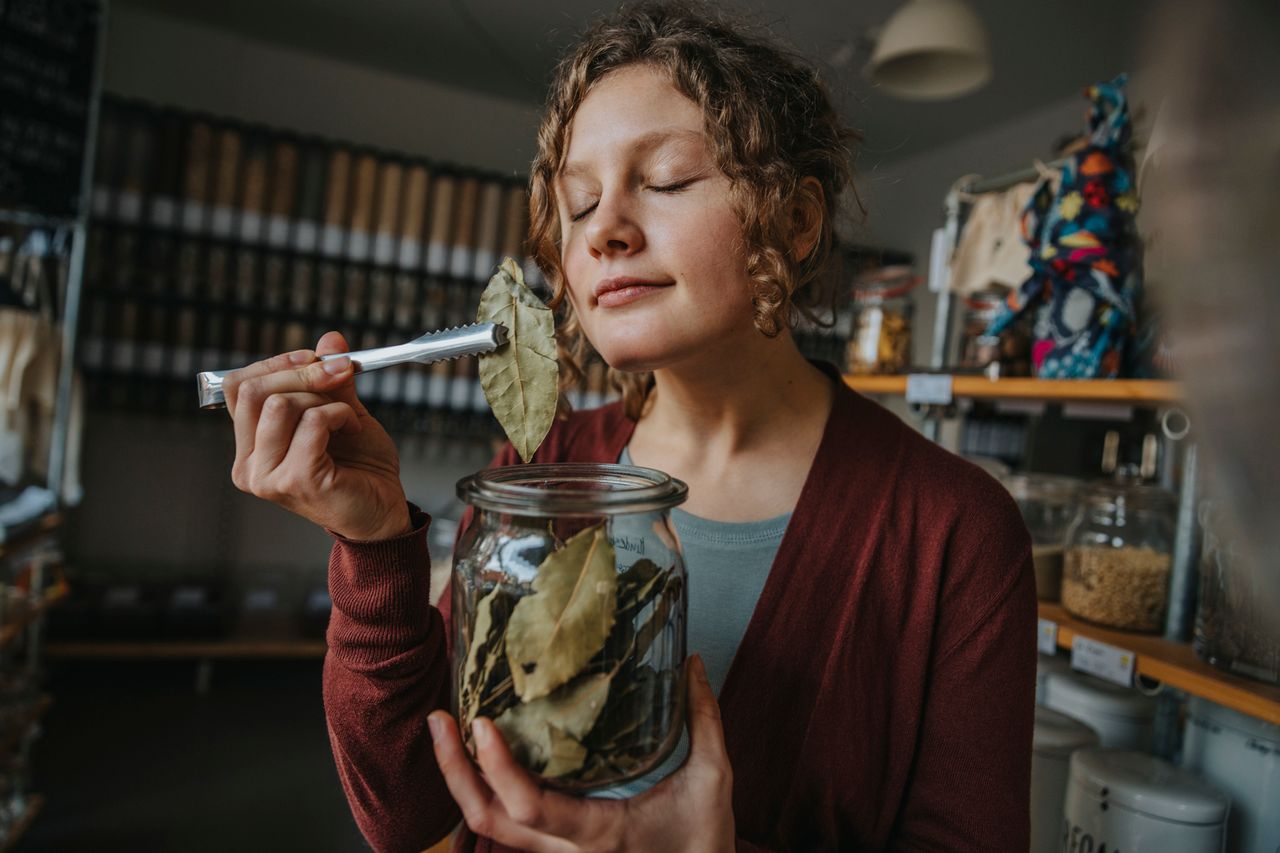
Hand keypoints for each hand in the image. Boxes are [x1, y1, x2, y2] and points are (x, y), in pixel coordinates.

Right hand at [224, 331, 410, 540]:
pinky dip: (338, 414)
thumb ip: (330, 378)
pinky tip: (351, 427)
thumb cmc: (360, 468)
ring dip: (322, 397)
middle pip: (254, 391)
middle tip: (337, 372)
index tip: (313, 357)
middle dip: (300, 372)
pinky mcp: (296, 480)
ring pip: (281, 405)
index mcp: (249, 448)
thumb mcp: (341, 412)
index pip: (238, 388)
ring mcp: (268, 477)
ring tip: (345, 415)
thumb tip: (330, 339)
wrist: (383, 511)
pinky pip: (312, 422)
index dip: (275, 364)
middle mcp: (249, 466)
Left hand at [428, 655, 735, 852]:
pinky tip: (482, 754)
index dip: (496, 767)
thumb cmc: (706, 842)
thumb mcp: (713, 779)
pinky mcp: (558, 849)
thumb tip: (694, 661)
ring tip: (447, 730)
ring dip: (460, 779)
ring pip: (487, 827)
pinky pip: (506, 824)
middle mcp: (565, 850)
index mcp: (598, 834)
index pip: (529, 806)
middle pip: (485, 820)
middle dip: (453, 771)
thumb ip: (704, 720)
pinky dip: (484, 788)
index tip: (479, 723)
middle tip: (439, 717)